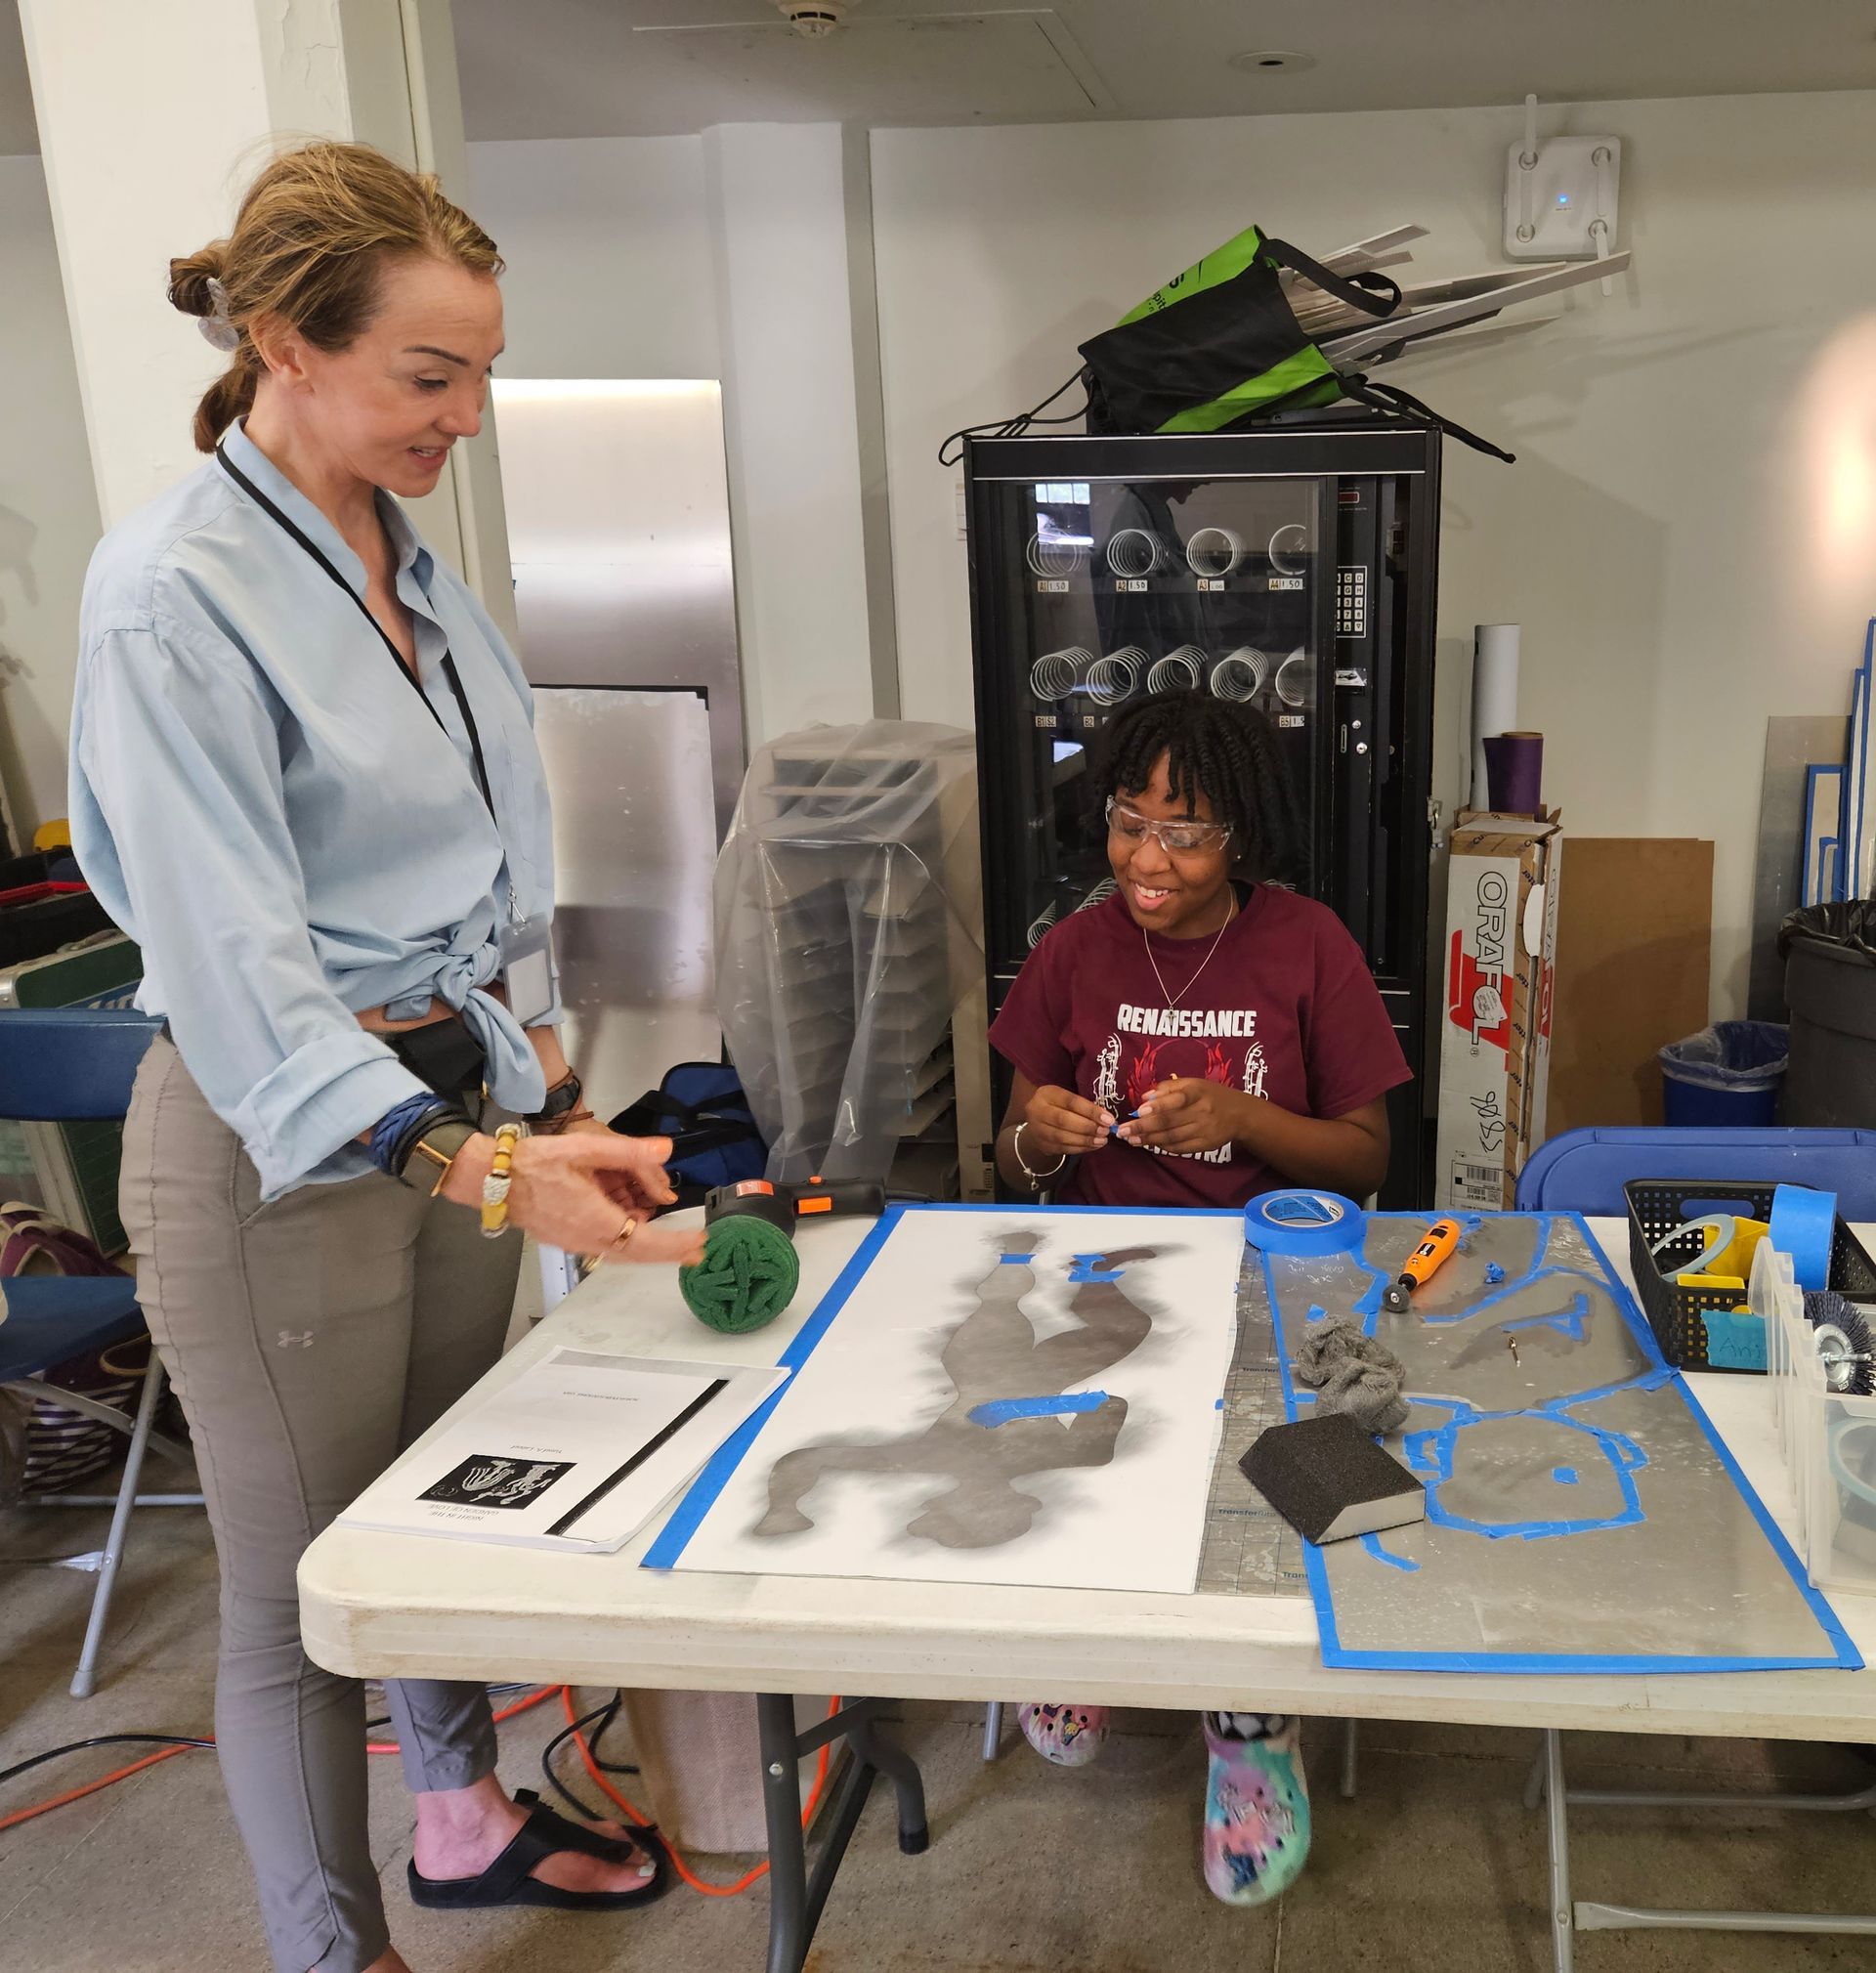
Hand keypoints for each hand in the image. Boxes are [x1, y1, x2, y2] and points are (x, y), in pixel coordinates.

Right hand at [442, 1131, 704, 1265]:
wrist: (491, 1179)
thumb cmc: (532, 1163)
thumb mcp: (583, 1148)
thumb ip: (628, 1151)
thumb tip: (665, 1151)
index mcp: (594, 1220)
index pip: (644, 1242)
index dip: (674, 1246)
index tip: (698, 1244)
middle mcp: (587, 1239)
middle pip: (637, 1252)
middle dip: (669, 1250)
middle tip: (696, 1247)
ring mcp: (576, 1242)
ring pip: (621, 1247)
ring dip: (645, 1237)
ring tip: (661, 1216)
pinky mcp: (567, 1238)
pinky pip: (605, 1241)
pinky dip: (625, 1231)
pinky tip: (630, 1211)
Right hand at [1021, 1083, 1112, 1160]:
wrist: (1035, 1118)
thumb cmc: (1057, 1105)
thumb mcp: (1065, 1097)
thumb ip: (1082, 1105)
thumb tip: (1106, 1118)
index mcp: (1047, 1094)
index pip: (1070, 1102)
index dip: (1090, 1111)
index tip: (1109, 1119)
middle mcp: (1037, 1111)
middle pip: (1063, 1121)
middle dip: (1088, 1127)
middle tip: (1105, 1131)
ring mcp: (1037, 1130)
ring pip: (1062, 1138)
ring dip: (1086, 1140)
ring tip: (1102, 1140)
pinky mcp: (1042, 1146)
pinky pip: (1063, 1149)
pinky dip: (1081, 1148)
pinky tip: (1093, 1146)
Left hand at [1118, 1078, 1249, 1156]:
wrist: (1240, 1115)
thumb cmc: (1211, 1095)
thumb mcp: (1193, 1083)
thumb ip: (1169, 1087)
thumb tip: (1145, 1097)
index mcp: (1198, 1092)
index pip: (1178, 1099)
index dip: (1158, 1105)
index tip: (1138, 1111)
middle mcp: (1202, 1112)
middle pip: (1170, 1122)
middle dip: (1143, 1127)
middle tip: (1123, 1131)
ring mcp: (1204, 1131)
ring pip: (1172, 1138)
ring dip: (1149, 1140)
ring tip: (1131, 1139)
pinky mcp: (1205, 1146)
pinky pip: (1179, 1148)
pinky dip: (1162, 1147)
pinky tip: (1148, 1144)